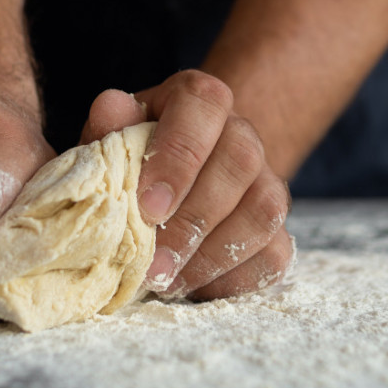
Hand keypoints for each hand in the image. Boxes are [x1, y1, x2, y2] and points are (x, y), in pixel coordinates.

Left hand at [80, 72, 294, 299]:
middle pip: (240, 160)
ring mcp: (266, 181)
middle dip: (193, 218)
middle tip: (152, 260)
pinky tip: (193, 287)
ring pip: (264, 210)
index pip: (204, 104)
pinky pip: (274, 254)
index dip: (179, 153)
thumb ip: (109, 127)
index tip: (148, 205)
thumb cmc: (134, 162)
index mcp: (199, 101)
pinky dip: (233, 278)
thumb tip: (111, 107)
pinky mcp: (277, 229)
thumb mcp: (112, 141)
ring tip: (166, 280)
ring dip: (212, 254)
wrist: (173, 187)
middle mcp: (240, 133)